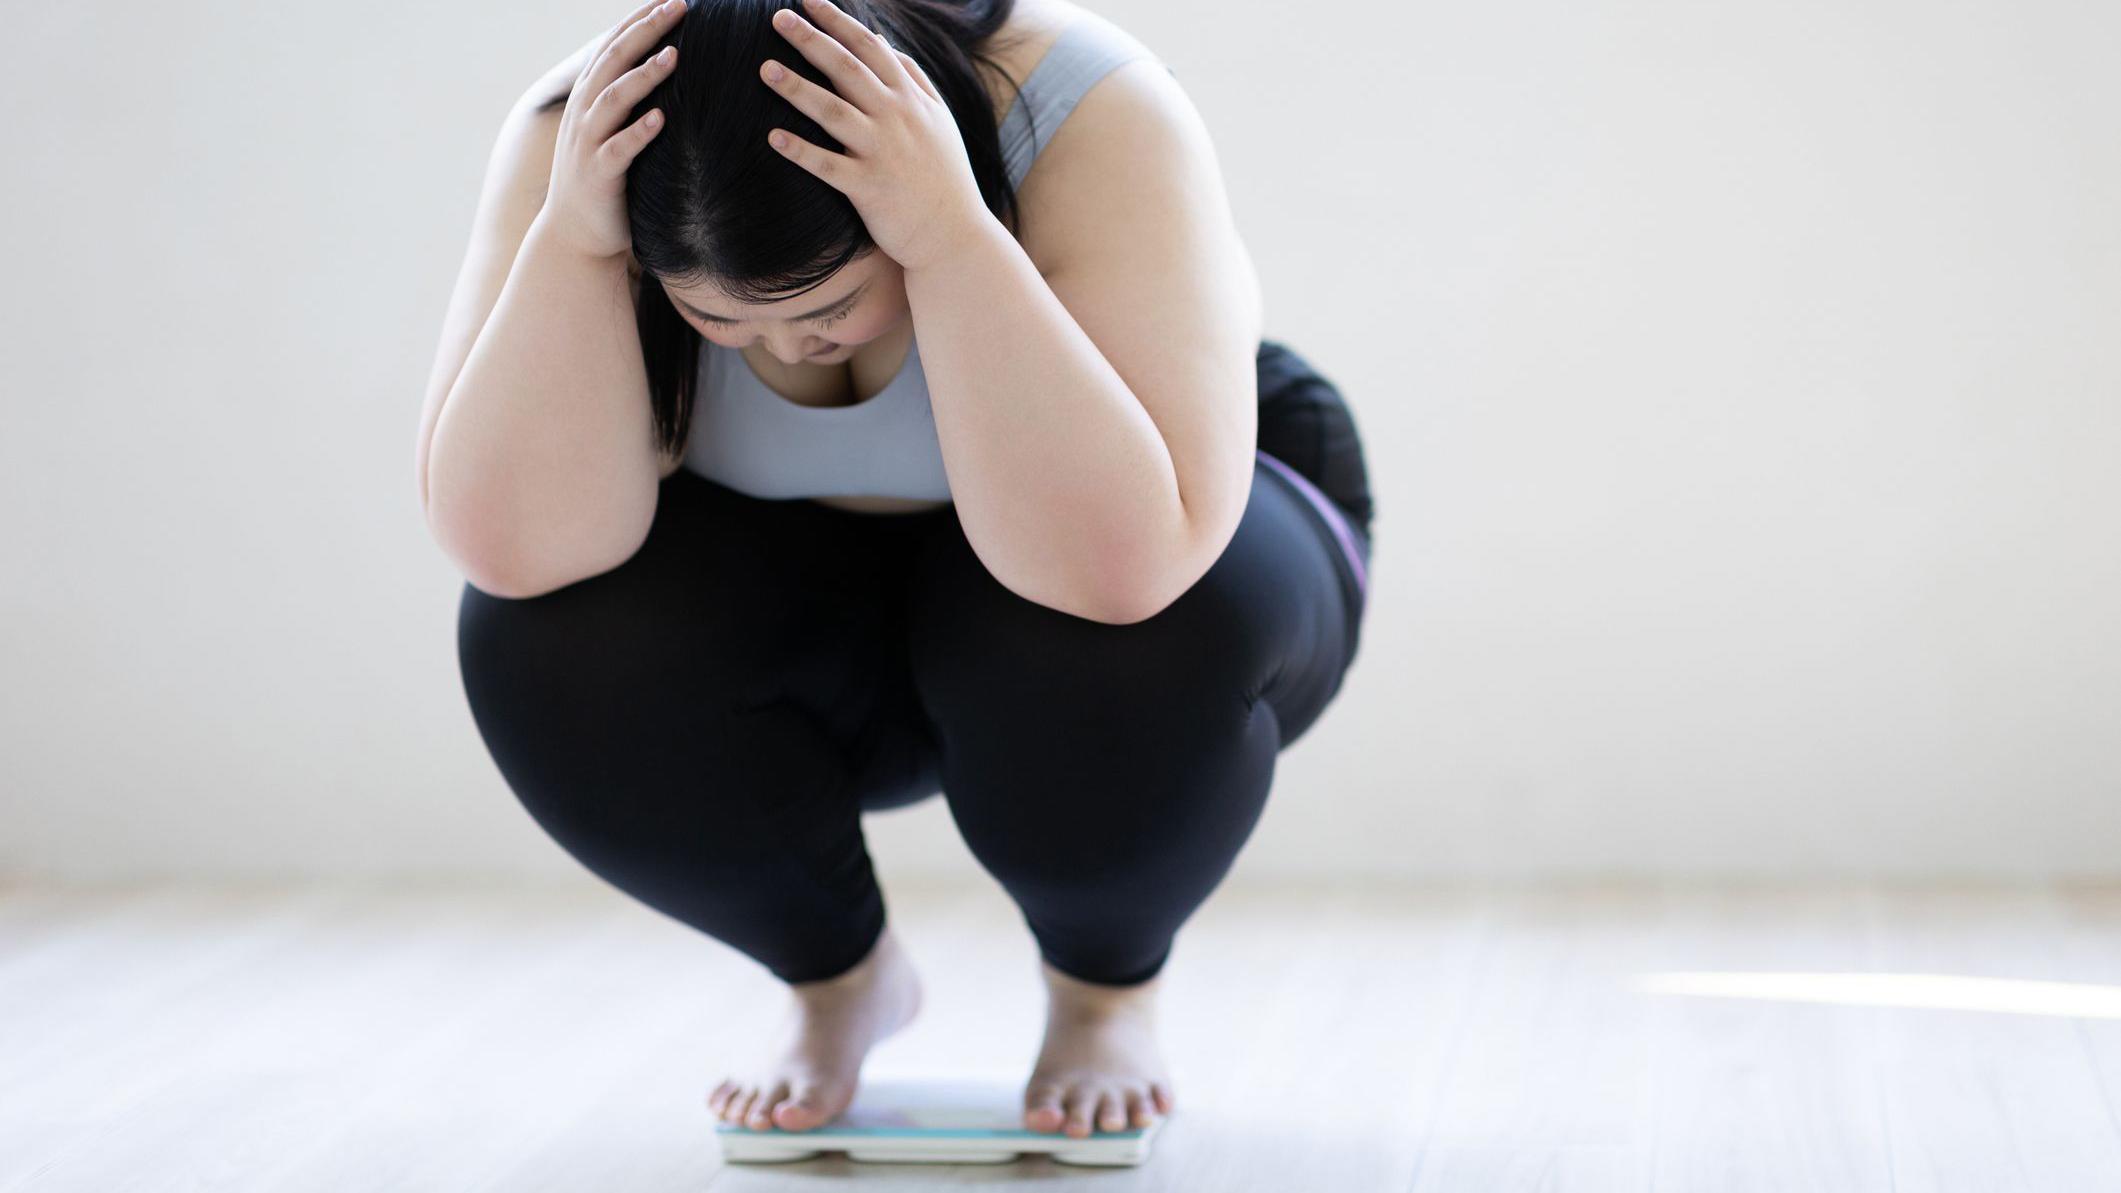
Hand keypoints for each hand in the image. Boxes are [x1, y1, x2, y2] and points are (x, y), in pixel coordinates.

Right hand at [539, 0, 687, 259]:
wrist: (574, 236)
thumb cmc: (605, 179)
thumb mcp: (613, 131)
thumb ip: (629, 100)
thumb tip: (664, 66)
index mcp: (590, 97)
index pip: (613, 45)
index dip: (639, 19)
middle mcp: (584, 114)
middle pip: (613, 61)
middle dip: (644, 31)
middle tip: (678, 7)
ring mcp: (588, 144)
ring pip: (612, 100)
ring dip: (642, 76)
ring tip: (673, 55)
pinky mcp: (598, 176)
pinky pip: (619, 150)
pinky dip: (639, 132)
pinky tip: (661, 118)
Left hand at [760, 0, 993, 271]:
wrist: (956, 235)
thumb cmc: (944, 176)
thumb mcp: (940, 119)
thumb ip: (914, 78)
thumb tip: (885, 42)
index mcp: (910, 99)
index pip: (870, 47)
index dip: (837, 20)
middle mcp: (896, 118)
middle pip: (847, 69)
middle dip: (811, 40)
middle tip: (776, 17)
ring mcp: (883, 152)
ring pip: (834, 112)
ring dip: (798, 89)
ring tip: (764, 69)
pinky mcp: (870, 189)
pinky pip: (829, 166)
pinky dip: (802, 151)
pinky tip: (773, 137)